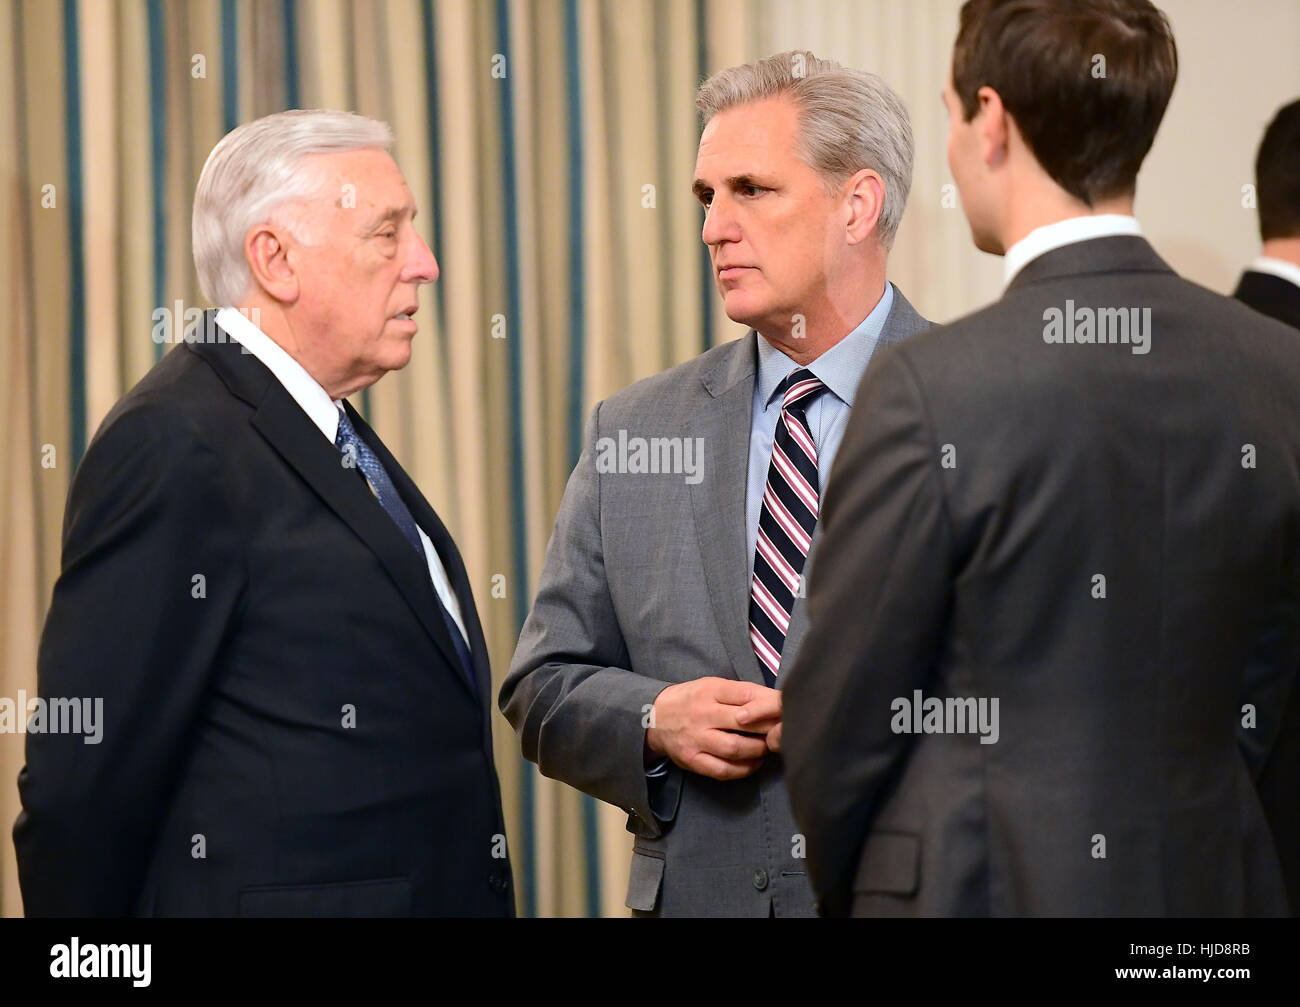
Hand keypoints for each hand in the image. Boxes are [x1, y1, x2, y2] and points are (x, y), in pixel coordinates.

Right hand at [646, 677, 781, 779]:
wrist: (655, 717)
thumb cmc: (692, 700)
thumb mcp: (713, 686)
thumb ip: (742, 693)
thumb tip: (777, 701)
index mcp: (710, 690)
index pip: (747, 695)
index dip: (771, 704)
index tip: (785, 711)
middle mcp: (703, 714)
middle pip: (745, 722)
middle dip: (770, 729)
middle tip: (783, 732)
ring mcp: (696, 738)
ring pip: (736, 748)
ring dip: (758, 750)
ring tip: (767, 748)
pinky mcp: (691, 759)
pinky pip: (723, 770)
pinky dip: (743, 769)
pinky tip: (753, 763)